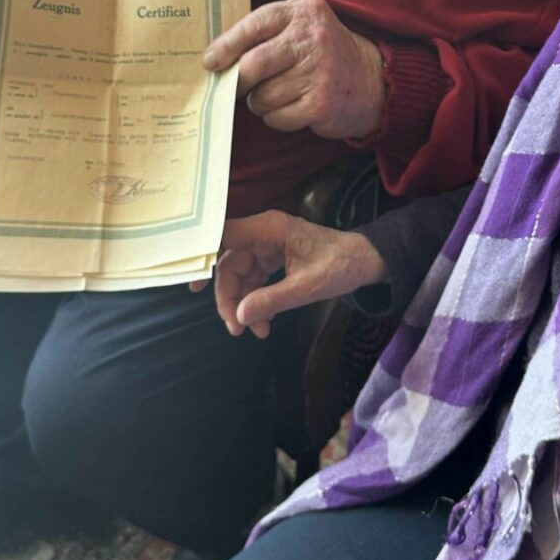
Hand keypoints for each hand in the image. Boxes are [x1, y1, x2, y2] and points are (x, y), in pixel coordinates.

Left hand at [203, 0, 385, 140]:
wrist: (370, 79)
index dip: (226, 45)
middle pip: (254, 64)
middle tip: (236, 87)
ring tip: (276, 95)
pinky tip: (292, 108)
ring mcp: (319, 72)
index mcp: (302, 12)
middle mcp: (313, 39)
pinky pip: (277, 117)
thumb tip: (217, 57)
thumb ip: (265, 32)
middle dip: (238, 81)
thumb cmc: (321, 52)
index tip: (210, 61)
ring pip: (262, 96)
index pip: (254, 25)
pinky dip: (276, 117)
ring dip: (259, 102)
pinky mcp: (321, 104)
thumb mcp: (300, 25)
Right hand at [211, 212, 385, 337]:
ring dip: (242, 304)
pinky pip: (253, 280)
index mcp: (269, 228)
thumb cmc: (342, 265)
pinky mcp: (272, 259)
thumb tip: (240, 315)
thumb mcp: (309, 286)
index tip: (194, 283)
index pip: (224, 236)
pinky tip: (263, 323)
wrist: (365, 262)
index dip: (204, 256)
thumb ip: (273, 299)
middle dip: (229, 297)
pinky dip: (255, 302)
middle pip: (229, 263)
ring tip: (253, 331)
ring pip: (239, 275)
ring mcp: (267, 246)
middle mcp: (263, 233)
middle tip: (235, 328)